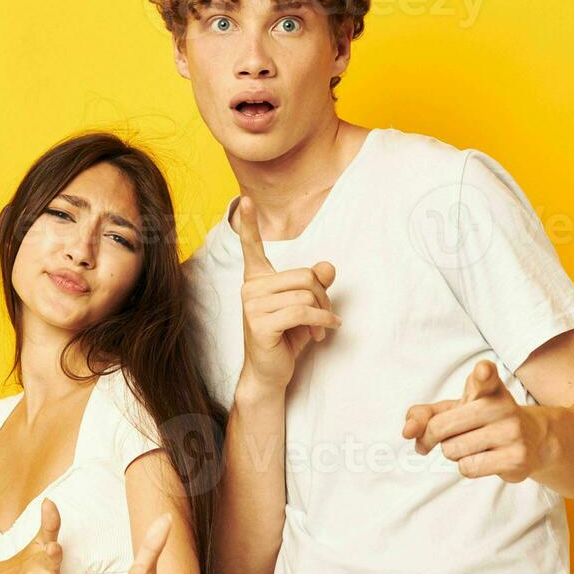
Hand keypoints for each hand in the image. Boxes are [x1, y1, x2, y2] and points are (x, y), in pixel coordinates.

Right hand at [236, 195, 340, 391]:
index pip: (252, 248)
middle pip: (304, 276)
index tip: (245, 200)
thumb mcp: (304, 306)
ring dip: (323, 313)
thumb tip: (328, 266)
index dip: (248, 224)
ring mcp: (252, 306)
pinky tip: (325, 331)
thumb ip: (315, 283)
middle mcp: (250, 289)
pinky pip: (302, 311)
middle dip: (323, 296)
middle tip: (326, 316)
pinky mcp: (260, 323)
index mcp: (257, 280)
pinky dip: (321, 321)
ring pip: (306, 294)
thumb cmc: (286, 337)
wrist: (270, 373)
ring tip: (320, 329)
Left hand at [402, 360, 556, 481]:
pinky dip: (467, 466)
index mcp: (488, 387)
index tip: (482, 371)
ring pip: (453, 450)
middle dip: (433, 437)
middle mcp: (502, 406)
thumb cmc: (482, 421)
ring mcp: (512, 433)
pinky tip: (485, 458)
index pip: (486, 377)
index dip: (483, 373)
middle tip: (443, 437)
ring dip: (453, 453)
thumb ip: (424, 414)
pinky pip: (468, 468)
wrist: (532, 440)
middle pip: (441, 427)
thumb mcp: (453, 410)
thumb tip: (407, 431)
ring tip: (473, 444)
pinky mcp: (516, 459)